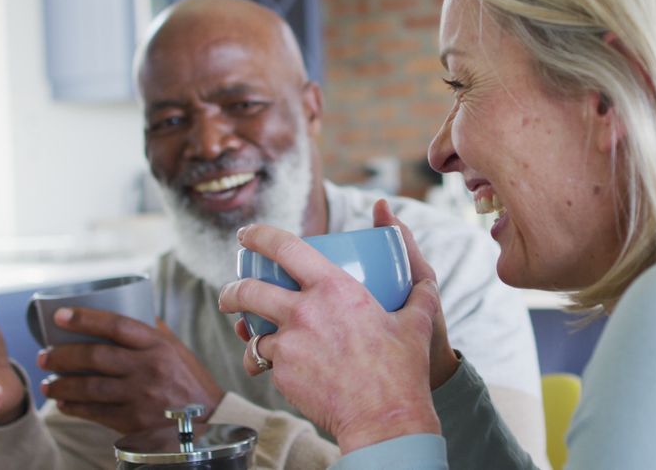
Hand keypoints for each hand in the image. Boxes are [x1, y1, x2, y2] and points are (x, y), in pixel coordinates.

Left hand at [38, 308, 223, 434]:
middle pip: (96, 357)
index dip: (85, 318)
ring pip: (89, 388)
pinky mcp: (134, 422)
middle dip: (62, 355)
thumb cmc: (190, 381)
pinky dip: (74, 408)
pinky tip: (64, 403)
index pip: (117, 325)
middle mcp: (149, 369)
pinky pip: (94, 413)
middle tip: (45, 355)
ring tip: (48, 383)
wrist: (210, 421)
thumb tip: (130, 309)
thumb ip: (153, 333)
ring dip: (62, 385)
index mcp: (159, 346)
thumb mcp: (177, 350)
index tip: (60, 316)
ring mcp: (141, 397)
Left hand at [218, 201, 453, 453]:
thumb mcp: (417, 321)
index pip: (284, 247)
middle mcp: (304, 312)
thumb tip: (424, 281)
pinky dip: (272, 364)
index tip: (247, 236)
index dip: (259, 236)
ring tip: (249, 335)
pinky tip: (283, 368)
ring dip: (248, 333)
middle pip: (249, 290)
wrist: (384, 418)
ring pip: (253, 334)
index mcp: (335, 288)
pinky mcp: (283, 375)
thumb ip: (420, 293)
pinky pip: (268, 364)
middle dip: (232, 290)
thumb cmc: (401, 370)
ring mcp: (289, 345)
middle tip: (232, 294)